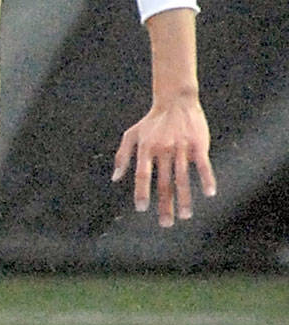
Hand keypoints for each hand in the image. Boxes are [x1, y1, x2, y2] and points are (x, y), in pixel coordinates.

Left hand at [112, 94, 216, 226]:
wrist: (175, 100)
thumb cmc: (152, 121)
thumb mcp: (131, 135)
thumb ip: (122, 156)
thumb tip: (116, 179)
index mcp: (146, 149)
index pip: (143, 175)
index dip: (142, 192)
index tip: (141, 209)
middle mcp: (163, 150)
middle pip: (164, 182)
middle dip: (165, 205)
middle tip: (166, 224)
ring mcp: (181, 148)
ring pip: (183, 178)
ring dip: (185, 198)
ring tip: (185, 216)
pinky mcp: (198, 144)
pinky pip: (202, 165)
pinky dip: (206, 179)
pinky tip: (209, 193)